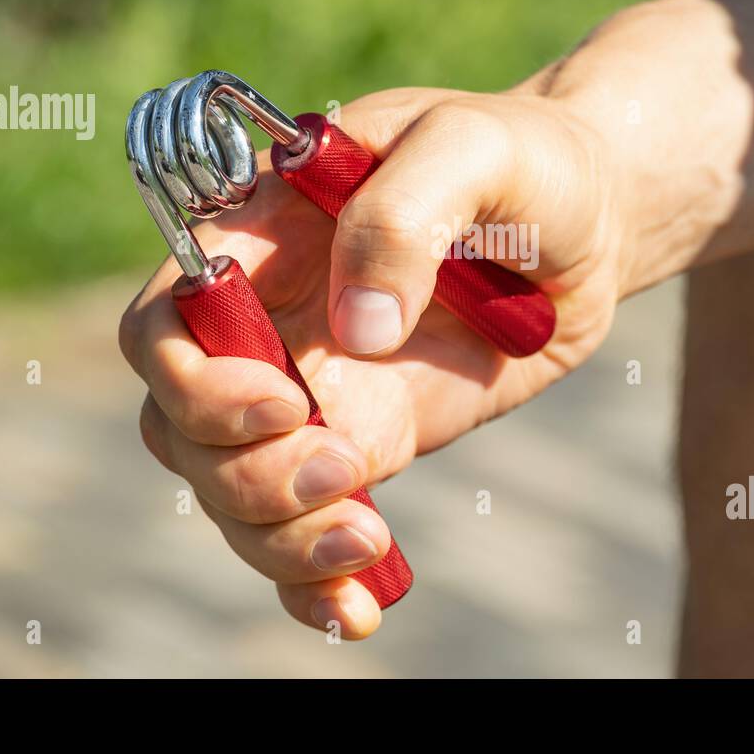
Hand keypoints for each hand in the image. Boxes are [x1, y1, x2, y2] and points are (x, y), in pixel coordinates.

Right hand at [119, 86, 627, 637]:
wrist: (588, 222)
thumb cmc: (523, 159)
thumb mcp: (471, 147)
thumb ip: (402, 215)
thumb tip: (359, 334)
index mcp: (261, 239)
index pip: (165, 325)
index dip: (194, 382)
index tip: (286, 402)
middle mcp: (270, 324)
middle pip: (182, 429)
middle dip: (243, 474)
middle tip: (346, 471)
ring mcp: (316, 391)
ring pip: (234, 493)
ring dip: (280, 538)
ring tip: (369, 538)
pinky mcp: (370, 442)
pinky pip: (307, 524)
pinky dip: (314, 580)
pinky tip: (357, 606)